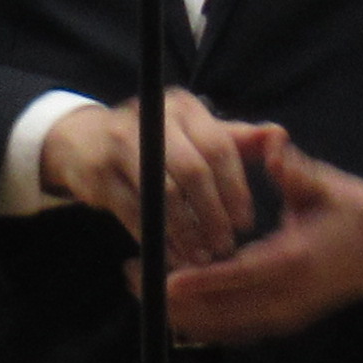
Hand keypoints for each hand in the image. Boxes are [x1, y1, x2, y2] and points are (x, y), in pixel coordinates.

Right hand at [38, 88, 260, 267]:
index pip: (218, 146)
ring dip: (187, 232)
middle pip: (192, 171)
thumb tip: (279, 136)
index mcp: (182, 107)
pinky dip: (158, 239)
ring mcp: (120, 144)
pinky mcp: (98, 174)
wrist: (83, 141)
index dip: (235, 188)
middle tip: (225, 245)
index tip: (245, 222)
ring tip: (202, 255)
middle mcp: (151, 118)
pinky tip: (173, 255)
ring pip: (164, 195)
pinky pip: (135, 214)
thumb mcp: (193, 132)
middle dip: (213, 214)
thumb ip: (235, 138)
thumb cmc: (155, 141)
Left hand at [155, 133, 362, 345]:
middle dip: (175, 300)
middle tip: (133, 276)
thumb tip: (271, 141)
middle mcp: (287, 298)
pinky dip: (201, 322)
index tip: (163, 275)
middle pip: (223, 312)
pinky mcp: (280, 322)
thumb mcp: (326, 185)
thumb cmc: (353, 212)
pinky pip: (233, 330)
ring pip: (223, 327)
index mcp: (295, 261)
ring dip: (182, 313)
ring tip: (141, 288)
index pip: (240, 276)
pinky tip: (173, 306)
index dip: (200, 279)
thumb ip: (294, 169)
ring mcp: (284, 317)